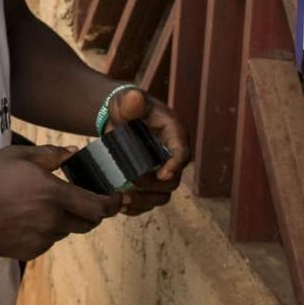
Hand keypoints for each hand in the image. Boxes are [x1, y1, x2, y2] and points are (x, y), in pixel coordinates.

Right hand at [0, 144, 120, 258]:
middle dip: (91, 213)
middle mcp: (51, 220)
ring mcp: (39, 240)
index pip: (97, 207)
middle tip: (84, 201)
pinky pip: (46, 241)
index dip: (112, 204)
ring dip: (64, 221)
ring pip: (65, 232)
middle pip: (87, 223)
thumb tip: (75, 153)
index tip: (118, 199)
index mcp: (53, 194)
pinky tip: (24, 219)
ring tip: (41, 206)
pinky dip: (44, 231)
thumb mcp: (19, 156)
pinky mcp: (28, 252)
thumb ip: (52, 155)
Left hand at [108, 88, 192, 214]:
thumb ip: (130, 101)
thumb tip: (135, 98)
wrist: (120, 119)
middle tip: (130, 183)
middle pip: (173, 181)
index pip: (182, 153)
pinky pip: (149, 201)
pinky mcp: (151, 182)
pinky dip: (137, 206)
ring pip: (162, 195)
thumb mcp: (126, 101)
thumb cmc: (127, 107)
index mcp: (174, 134)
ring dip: (145, 201)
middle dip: (153, 185)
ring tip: (123, 200)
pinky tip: (122, 205)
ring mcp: (163, 171)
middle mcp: (173, 156)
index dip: (176, 165)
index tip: (162, 175)